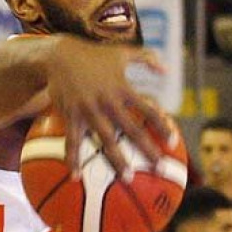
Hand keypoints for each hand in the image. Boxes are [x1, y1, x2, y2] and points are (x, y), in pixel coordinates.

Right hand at [45, 37, 170, 179]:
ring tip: (129, 179)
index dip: (162, 126)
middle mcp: (108, 101)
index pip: (148, 110)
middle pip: (132, 130)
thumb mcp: (122, 53)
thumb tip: (168, 71)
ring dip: (118, 161)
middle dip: (147, 150)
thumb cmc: (93, 55)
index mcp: (123, 88)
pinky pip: (73, 142)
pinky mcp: (71, 116)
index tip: (172, 142)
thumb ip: (147, 58)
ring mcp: (89, 110)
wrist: (59, 55)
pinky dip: (73, 159)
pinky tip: (76, 177)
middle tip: (160, 169)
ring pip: (106, 140)